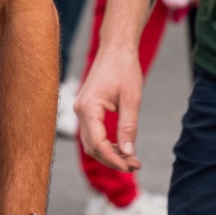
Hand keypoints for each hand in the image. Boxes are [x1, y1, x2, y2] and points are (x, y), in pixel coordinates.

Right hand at [75, 45, 143, 173]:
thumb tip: (128, 154)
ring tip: (131, 159)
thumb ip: (128, 127)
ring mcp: (82, 109)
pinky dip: (106, 143)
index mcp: (88, 108)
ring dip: (109, 153)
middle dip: (112, 160)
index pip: (98, 144)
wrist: (116, 48)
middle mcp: (80, 110)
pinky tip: (122, 147)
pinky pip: (93, 132)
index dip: (114, 159)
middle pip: (92, 147)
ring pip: (91, 142)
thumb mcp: (131, 100)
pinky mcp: (87, 108)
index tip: (132, 166)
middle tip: (135, 165)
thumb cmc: (124, 68)